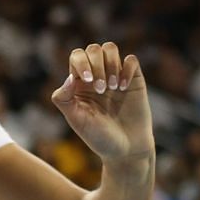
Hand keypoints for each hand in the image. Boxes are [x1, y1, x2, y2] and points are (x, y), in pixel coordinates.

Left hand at [51, 41, 152, 166]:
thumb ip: (64, 99)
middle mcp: (97, 75)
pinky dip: (127, 69)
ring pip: (111, 48)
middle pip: (93, 48)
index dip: (81, 62)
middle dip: (97, 65)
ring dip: (111, 64)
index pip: (77, 56)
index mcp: (80, 83)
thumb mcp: (76, 120)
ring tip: (114, 88)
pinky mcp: (134, 80)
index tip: (88, 82)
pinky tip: (124, 88)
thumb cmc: (98, 138)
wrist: (126, 150)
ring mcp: (116, 76)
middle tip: (102, 89)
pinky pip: (131, 60)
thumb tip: (69, 77)